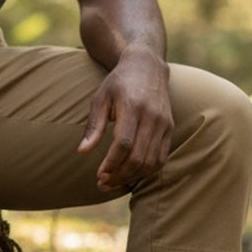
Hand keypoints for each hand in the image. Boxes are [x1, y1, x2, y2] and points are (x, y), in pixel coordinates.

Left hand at [77, 53, 172, 191]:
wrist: (147, 67)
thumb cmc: (118, 84)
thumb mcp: (100, 99)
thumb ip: (93, 126)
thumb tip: (82, 151)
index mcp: (133, 107)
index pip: (124, 143)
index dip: (111, 163)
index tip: (99, 174)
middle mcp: (152, 116)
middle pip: (138, 156)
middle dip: (119, 175)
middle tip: (102, 183)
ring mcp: (164, 124)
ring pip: (151, 161)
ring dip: (132, 177)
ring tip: (113, 182)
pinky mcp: (170, 129)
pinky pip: (161, 158)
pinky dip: (146, 171)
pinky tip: (130, 175)